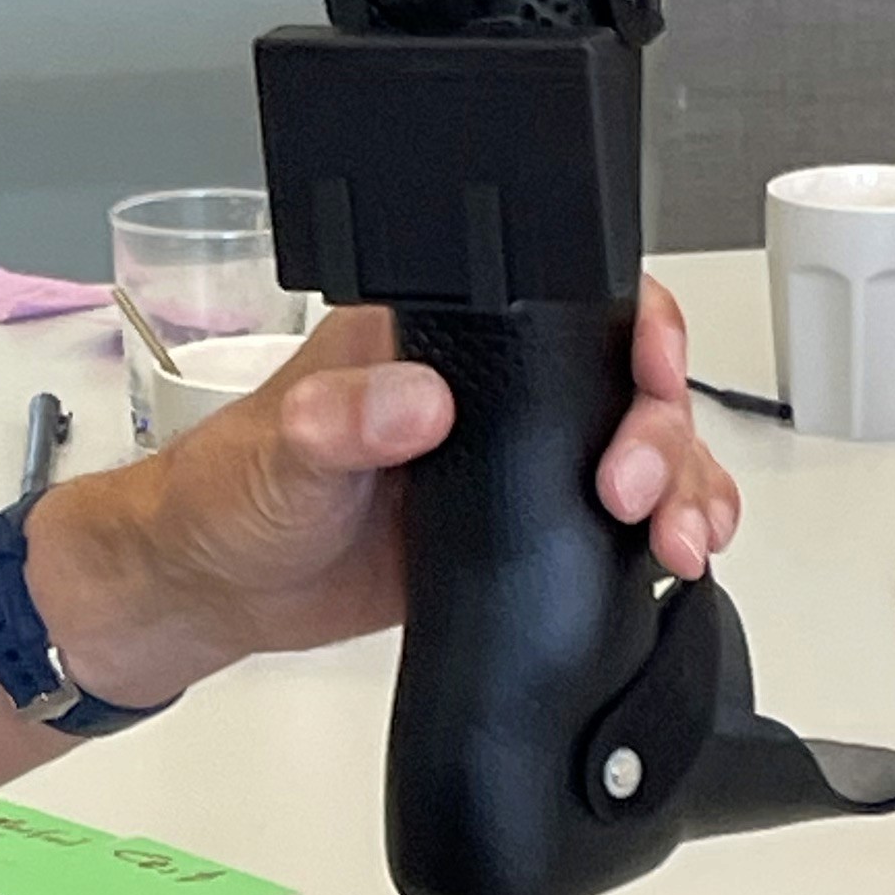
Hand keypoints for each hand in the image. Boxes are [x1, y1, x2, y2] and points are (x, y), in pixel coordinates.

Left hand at [33, 285, 743, 699]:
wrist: (212, 590)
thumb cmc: (228, 495)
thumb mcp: (279, 451)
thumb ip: (342, 421)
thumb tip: (417, 401)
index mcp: (441, 338)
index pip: (568, 303)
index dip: (634, 330)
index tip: (651, 376)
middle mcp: (492, 392)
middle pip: (624, 383)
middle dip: (663, 432)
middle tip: (639, 492)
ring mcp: (513, 462)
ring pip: (637, 453)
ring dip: (682, 489)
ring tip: (681, 544)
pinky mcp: (519, 531)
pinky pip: (612, 524)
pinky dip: (658, 537)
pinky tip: (674, 562)